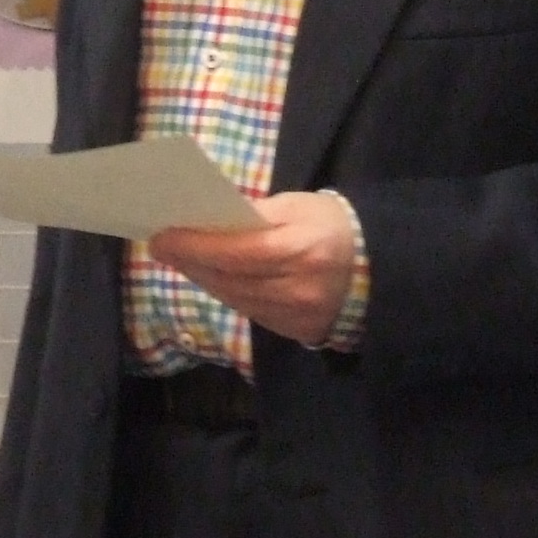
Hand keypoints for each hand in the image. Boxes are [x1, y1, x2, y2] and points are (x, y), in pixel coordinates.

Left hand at [148, 190, 354, 346]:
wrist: (377, 269)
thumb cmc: (333, 225)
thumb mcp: (301, 205)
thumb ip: (257, 213)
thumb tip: (209, 221)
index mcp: (303, 249)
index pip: (238, 251)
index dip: (196, 245)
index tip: (163, 236)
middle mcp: (298, 289)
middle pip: (230, 278)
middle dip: (190, 261)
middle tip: (160, 244)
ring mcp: (296, 316)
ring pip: (234, 298)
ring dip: (202, 278)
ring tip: (179, 258)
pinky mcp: (295, 332)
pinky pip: (248, 311)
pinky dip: (225, 292)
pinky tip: (209, 277)